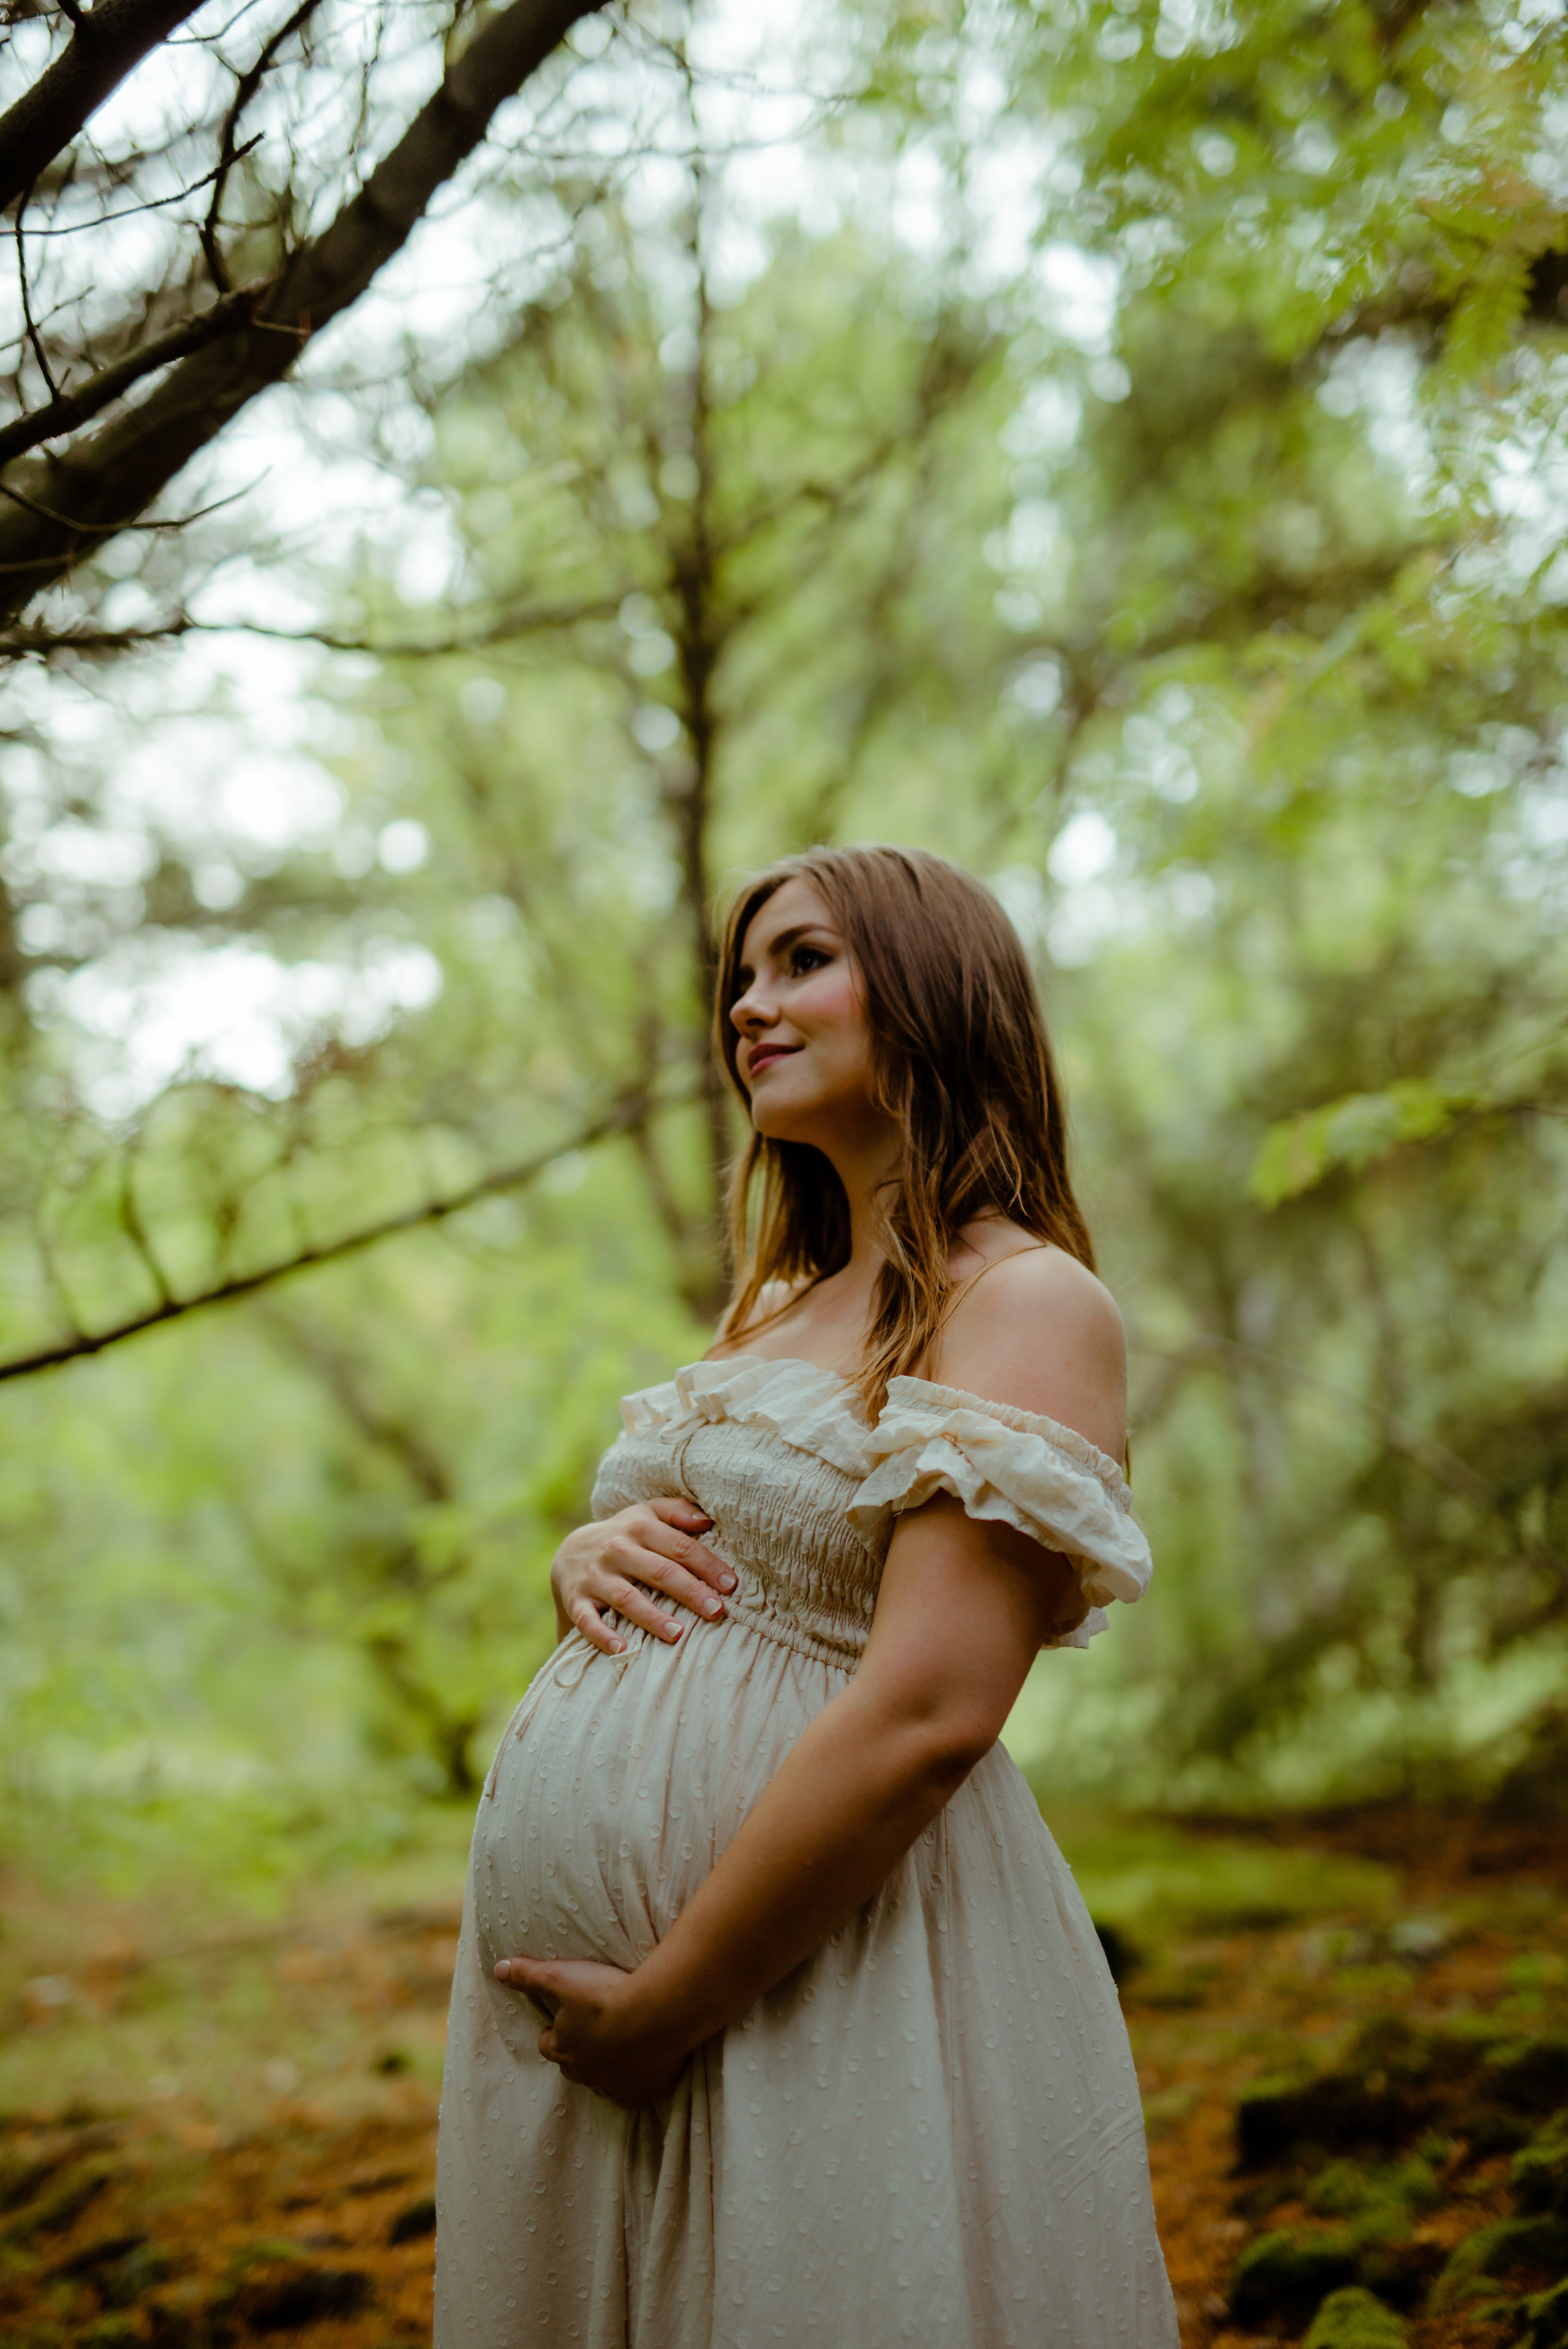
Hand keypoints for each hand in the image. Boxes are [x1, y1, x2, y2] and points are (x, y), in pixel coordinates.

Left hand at [495, 1954, 686, 2106]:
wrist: (656, 2015)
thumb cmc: (605, 1995)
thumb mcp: (561, 1977)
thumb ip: (529, 1975)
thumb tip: (499, 1969)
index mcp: (562, 2048)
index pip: (547, 2044)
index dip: (552, 2033)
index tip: (561, 2021)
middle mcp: (584, 2073)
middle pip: (573, 2066)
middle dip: (578, 2051)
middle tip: (592, 2031)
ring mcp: (613, 2086)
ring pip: (601, 2082)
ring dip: (604, 2067)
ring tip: (617, 2046)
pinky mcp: (641, 2093)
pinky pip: (630, 2094)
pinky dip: (631, 2083)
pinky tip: (638, 2069)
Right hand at [550, 1500, 735, 1655]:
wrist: (571, 1551)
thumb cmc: (625, 1535)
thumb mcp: (647, 1513)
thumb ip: (678, 1511)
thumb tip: (708, 1520)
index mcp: (639, 1527)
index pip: (679, 1546)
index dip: (707, 1565)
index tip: (730, 1585)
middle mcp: (617, 1549)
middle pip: (658, 1571)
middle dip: (689, 1591)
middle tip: (716, 1611)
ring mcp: (595, 1576)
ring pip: (626, 1597)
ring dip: (652, 1617)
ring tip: (677, 1635)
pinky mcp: (577, 1599)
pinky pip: (588, 1620)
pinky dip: (602, 1635)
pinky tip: (622, 1649)